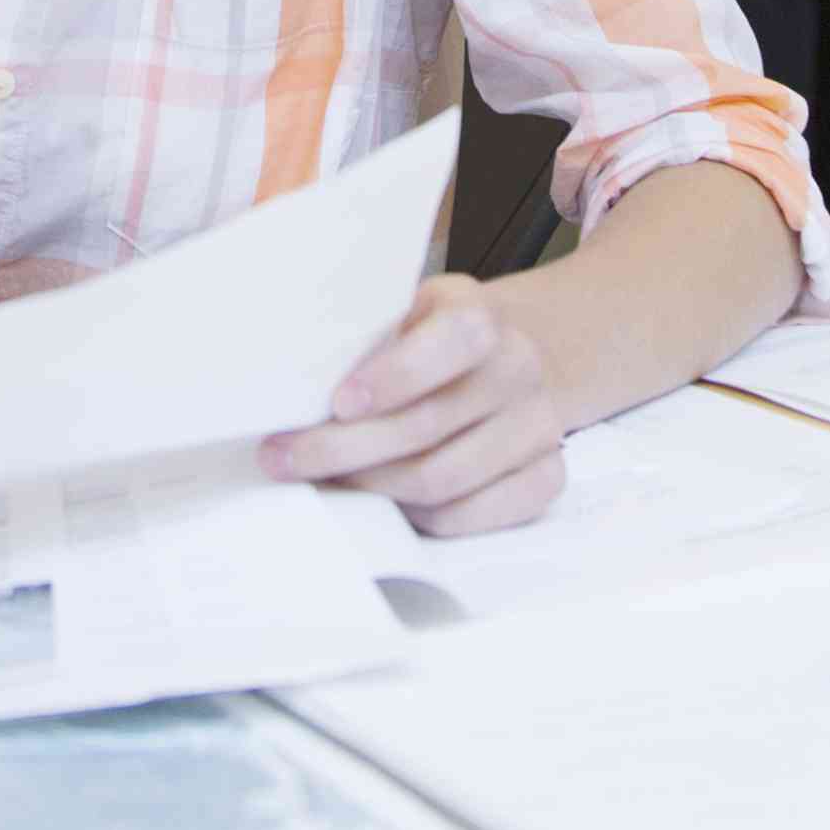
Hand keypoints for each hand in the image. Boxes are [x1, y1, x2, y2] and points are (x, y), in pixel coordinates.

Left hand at [265, 275, 567, 535]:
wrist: (518, 357)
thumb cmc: (437, 338)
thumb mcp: (408, 311)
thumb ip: (369, 340)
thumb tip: (293, 386)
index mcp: (482, 317)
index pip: (451, 342)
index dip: (395, 376)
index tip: (338, 402)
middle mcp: (518, 369)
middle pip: (427, 426)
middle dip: (343, 448)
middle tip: (283, 457)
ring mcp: (539, 428)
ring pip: (442, 481)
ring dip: (371, 488)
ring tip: (322, 480)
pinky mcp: (545, 478)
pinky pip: (469, 516)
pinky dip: (415, 518)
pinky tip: (378, 501)